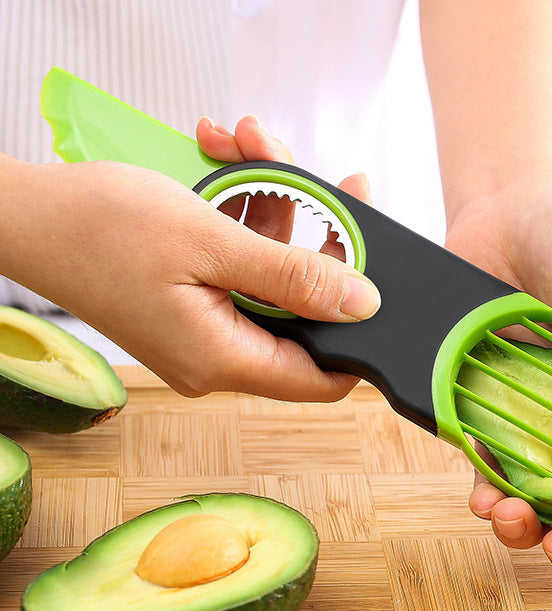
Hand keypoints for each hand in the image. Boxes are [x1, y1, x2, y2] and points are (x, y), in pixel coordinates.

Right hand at [0, 117, 377, 400]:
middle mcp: (218, 358)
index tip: (377, 274)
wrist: (27, 215)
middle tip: (323, 181)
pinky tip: (226, 168)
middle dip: (316, 240)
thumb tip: (362, 304)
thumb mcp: (208, 241)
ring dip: (275, 213)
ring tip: (252, 151)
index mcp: (224, 359)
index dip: (360, 335)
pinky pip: (242, 269)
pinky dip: (244, 219)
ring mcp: (206, 334)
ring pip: (274, 281)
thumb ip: (292, 275)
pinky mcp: (194, 307)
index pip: (324, 378)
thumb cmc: (97, 227)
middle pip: (304, 315)